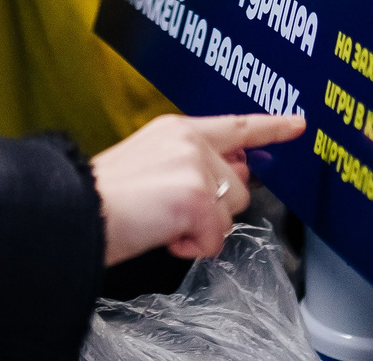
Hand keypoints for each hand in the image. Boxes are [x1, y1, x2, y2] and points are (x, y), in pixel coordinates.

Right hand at [91, 113, 304, 263]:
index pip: (235, 125)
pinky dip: (192, 248)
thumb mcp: (150, 165)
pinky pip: (215, 239)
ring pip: (230, 213)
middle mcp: (190, 140)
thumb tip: (230, 180)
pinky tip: (163, 236)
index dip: (270, 126)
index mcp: (177, 128)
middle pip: (237, 186)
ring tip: (160, 223)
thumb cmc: (103, 199)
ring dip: (201, 230)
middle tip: (171, 214)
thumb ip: (191, 165)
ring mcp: (195, 166)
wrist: (74, 210)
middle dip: (215, 210)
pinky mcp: (196, 196)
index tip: (297, 123)